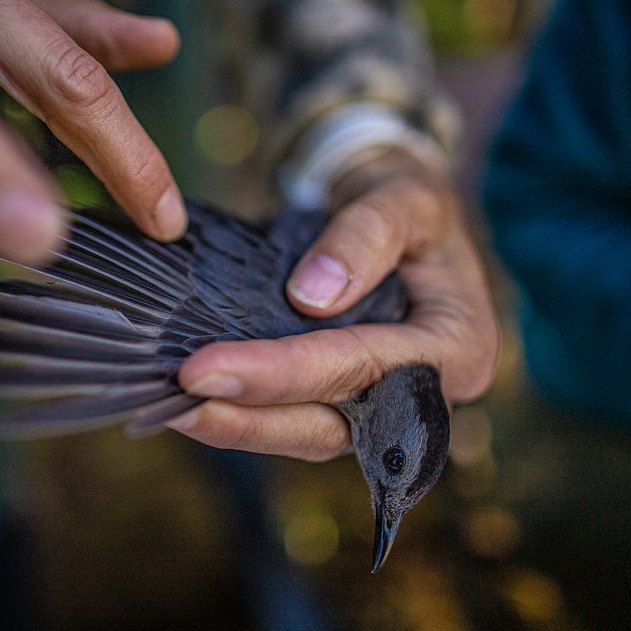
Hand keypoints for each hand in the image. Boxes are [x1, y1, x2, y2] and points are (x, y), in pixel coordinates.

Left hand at [172, 151, 499, 461]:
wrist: (403, 216)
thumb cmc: (413, 204)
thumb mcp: (406, 197)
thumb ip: (368, 235)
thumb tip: (312, 296)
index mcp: (458, 346)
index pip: (364, 367)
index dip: (283, 373)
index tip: (205, 370)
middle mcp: (426, 391)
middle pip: (333, 425)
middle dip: (250, 419)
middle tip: (177, 401)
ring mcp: (385, 404)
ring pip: (307, 433)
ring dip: (237, 425)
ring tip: (172, 408)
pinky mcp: (348, 402)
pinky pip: (295, 417)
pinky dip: (245, 412)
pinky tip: (194, 399)